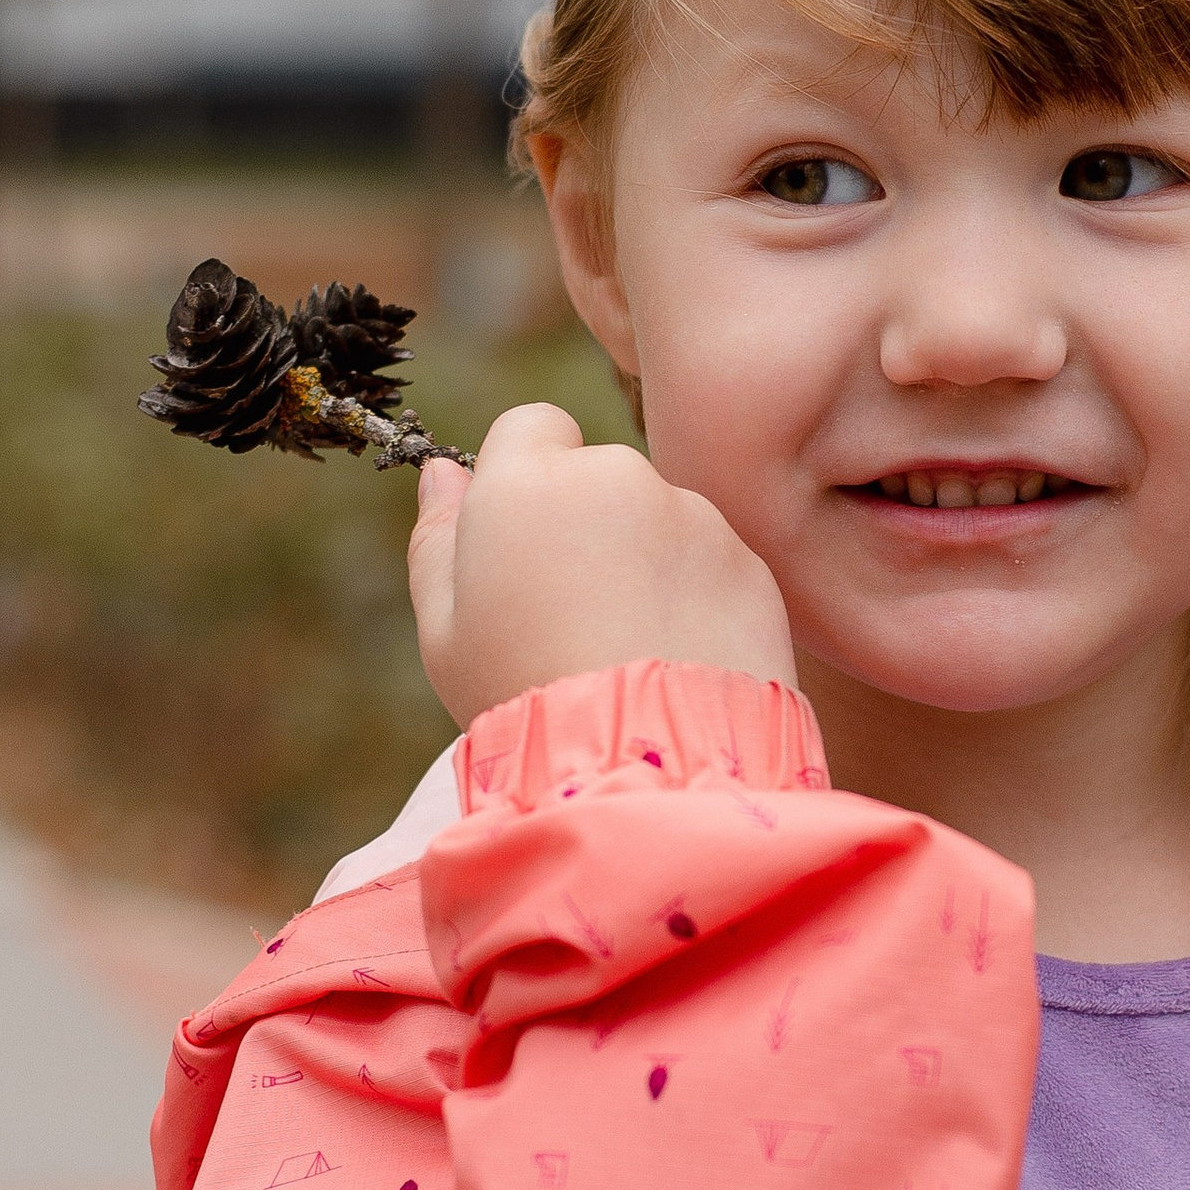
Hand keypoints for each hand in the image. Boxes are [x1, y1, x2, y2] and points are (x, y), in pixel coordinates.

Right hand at [407, 406, 796, 728]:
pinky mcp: (750, 564)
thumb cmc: (522, 697)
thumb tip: (444, 472)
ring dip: (647, 560)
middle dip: (589, 522)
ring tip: (630, 648)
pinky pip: (713, 564)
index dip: (525, 478)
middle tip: (574, 613)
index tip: (525, 540)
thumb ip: (438, 536)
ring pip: (663, 519)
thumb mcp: (445, 631)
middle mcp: (620, 476)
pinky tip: (677, 658)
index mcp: (532, 481)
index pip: (533, 426)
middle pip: (601, 474)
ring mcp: (695, 517)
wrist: (645, 763)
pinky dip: (698, 597)